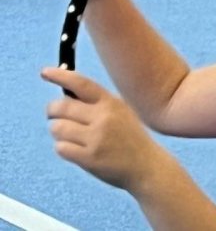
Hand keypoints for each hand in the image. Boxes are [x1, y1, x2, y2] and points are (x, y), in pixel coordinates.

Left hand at [43, 67, 162, 191]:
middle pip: (61, 107)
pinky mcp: (89, 158)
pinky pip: (60, 148)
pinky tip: (76, 150)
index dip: (61, 76)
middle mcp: (104, 117)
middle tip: (53, 115)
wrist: (146, 166)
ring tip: (70, 136)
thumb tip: (64, 96)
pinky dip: (64, 148)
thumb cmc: (129, 138)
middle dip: (52, 111)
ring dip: (58, 132)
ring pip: (57, 128)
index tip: (45, 72)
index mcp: (111, 102)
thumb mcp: (120, 112)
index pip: (81, 84)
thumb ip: (96, 104)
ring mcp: (96, 138)